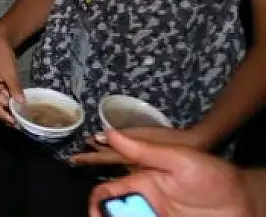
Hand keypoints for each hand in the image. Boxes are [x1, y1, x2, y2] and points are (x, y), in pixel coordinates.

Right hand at [0, 28, 22, 125]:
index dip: (4, 116)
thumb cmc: (1, 55)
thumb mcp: (10, 72)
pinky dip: (8, 97)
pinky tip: (17, 98)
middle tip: (21, 118)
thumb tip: (21, 103)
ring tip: (21, 107)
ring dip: (8, 104)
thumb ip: (14, 88)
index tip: (15, 122)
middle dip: (7, 112)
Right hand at [87, 130, 253, 216]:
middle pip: (114, 211)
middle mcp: (145, 201)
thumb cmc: (214, 176)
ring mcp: (156, 215)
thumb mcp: (179, 159)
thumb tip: (110, 132)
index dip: (97, 201)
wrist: (244, 202)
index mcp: (142, 181)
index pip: (108, 191)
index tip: (95, 212)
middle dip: (104, 216)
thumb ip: (144, 150)